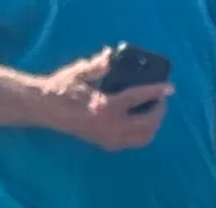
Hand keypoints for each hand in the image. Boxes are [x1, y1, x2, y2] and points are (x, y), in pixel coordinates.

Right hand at [37, 49, 170, 147]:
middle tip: (161, 98)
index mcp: (105, 107)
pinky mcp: (106, 145)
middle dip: (159, 111)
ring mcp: (109, 139)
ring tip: (154, 109)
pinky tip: (142, 120)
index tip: (169, 87)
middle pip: (147, 124)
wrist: (46, 110)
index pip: (139, 98)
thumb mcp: (80, 73)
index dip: (156, 92)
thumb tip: (111, 55)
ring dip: (154, 124)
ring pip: (143, 138)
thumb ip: (98, 65)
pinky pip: (134, 142)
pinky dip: (143, 133)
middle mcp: (110, 127)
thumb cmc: (62, 88)